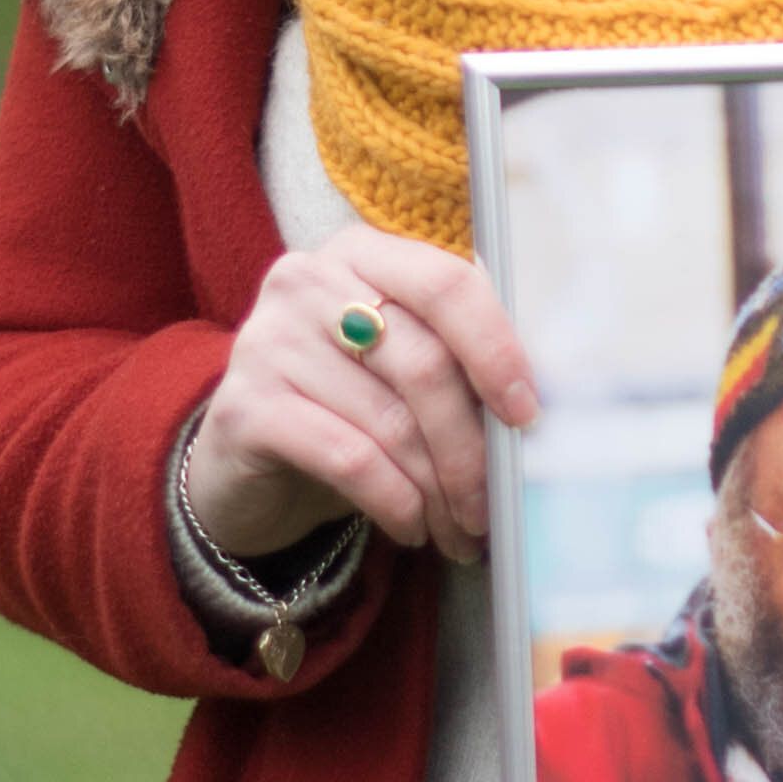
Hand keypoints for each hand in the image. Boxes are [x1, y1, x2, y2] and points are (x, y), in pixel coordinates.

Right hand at [186, 233, 540, 565]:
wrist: (244, 465)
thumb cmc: (346, 408)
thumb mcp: (401, 368)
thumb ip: (458, 357)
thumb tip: (538, 407)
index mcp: (361, 251)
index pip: (447, 283)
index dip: (497, 350)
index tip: (527, 415)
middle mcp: (307, 280)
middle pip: (424, 363)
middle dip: (472, 447)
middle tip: (494, 505)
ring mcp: (268, 340)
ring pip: (392, 422)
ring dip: (439, 490)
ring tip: (461, 530)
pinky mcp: (244, 407)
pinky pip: (349, 459)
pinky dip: (395, 502)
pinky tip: (412, 529)